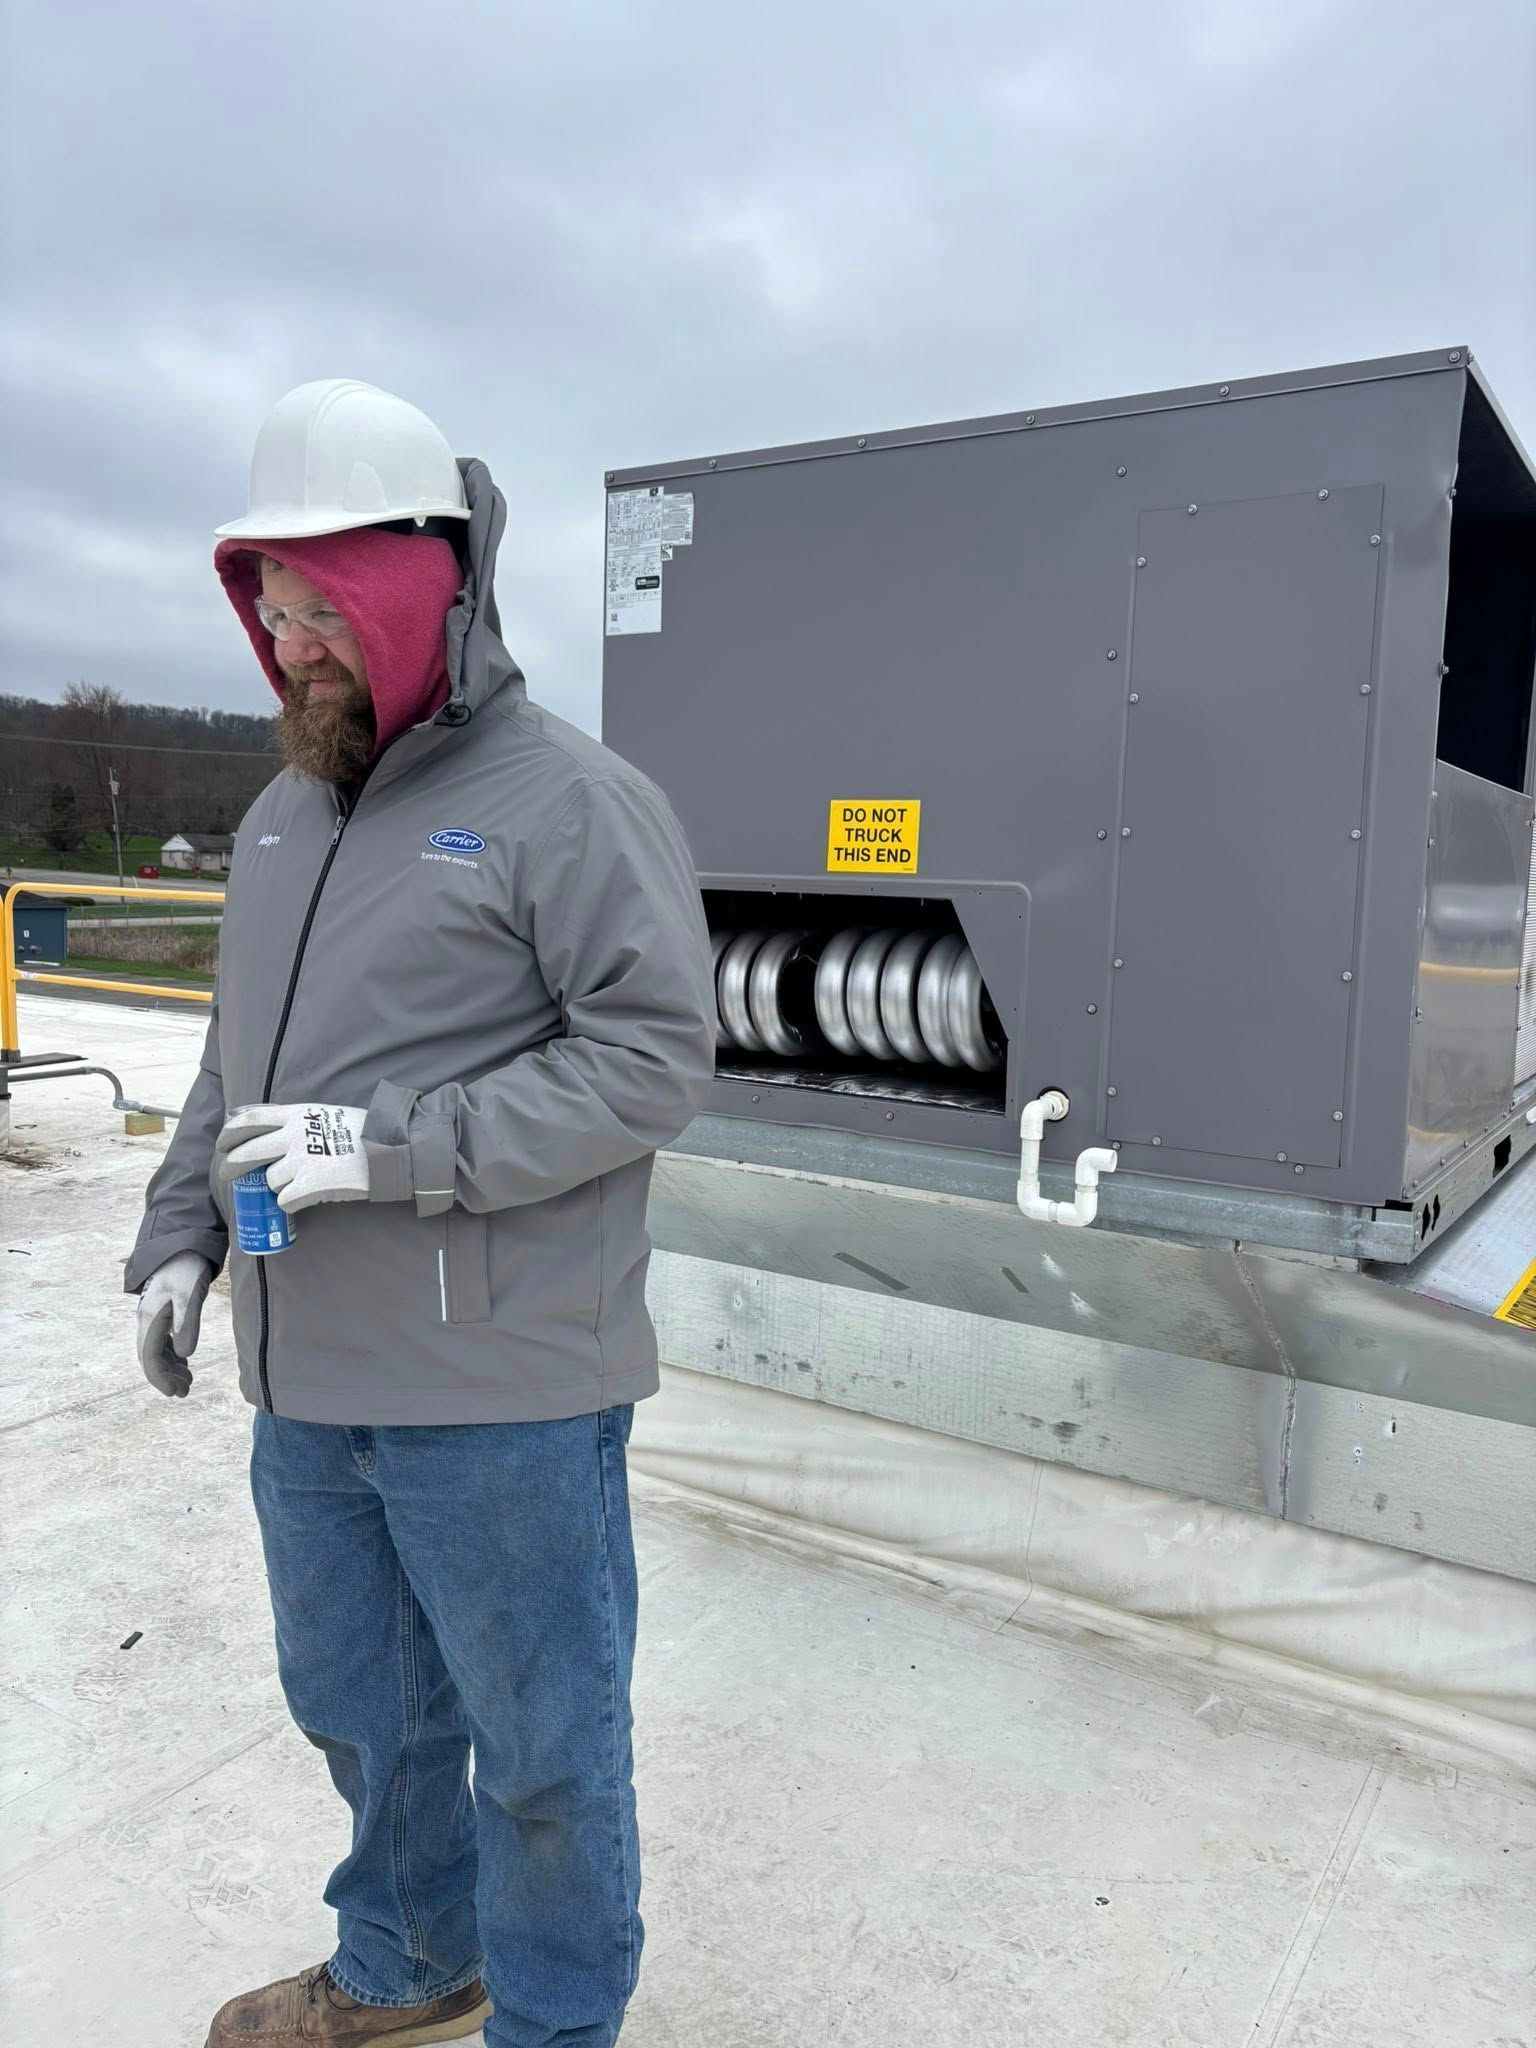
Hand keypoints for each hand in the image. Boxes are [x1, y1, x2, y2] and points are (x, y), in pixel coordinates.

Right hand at [136, 1251, 214, 1397]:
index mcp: (150, 1318)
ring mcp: (154, 1316)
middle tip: (184, 1392)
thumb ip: (187, 1326)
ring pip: (157, 1350)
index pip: (149, 1357)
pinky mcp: (164, 1312)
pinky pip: (163, 1340)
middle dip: (165, 1377)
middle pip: (150, 1357)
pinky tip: (184, 1363)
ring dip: (170, 1368)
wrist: (184, 1245)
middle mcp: (147, 1320)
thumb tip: (183, 1355)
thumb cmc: (186, 1269)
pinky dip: (173, 1354)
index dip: (160, 1377)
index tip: (174, 1392)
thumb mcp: (190, 1296)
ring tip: (187, 1381)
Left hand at [217, 1103, 370, 1213]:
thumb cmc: (363, 1131)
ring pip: (269, 1179)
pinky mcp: (309, 1185)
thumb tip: (277, 1131)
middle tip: (228, 1174)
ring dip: (277, 1186)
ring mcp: (300, 1161)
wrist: (388, 1149)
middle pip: (247, 1151)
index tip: (222, 1143)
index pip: (250, 1119)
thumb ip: (301, 1121)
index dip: (230, 1132)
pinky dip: (291, 1203)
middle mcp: (293, 1136)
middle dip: (232, 1165)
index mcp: (297, 1115)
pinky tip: (303, 1199)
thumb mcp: (326, 1114)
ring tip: (296, 1185)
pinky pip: (285, 1200)